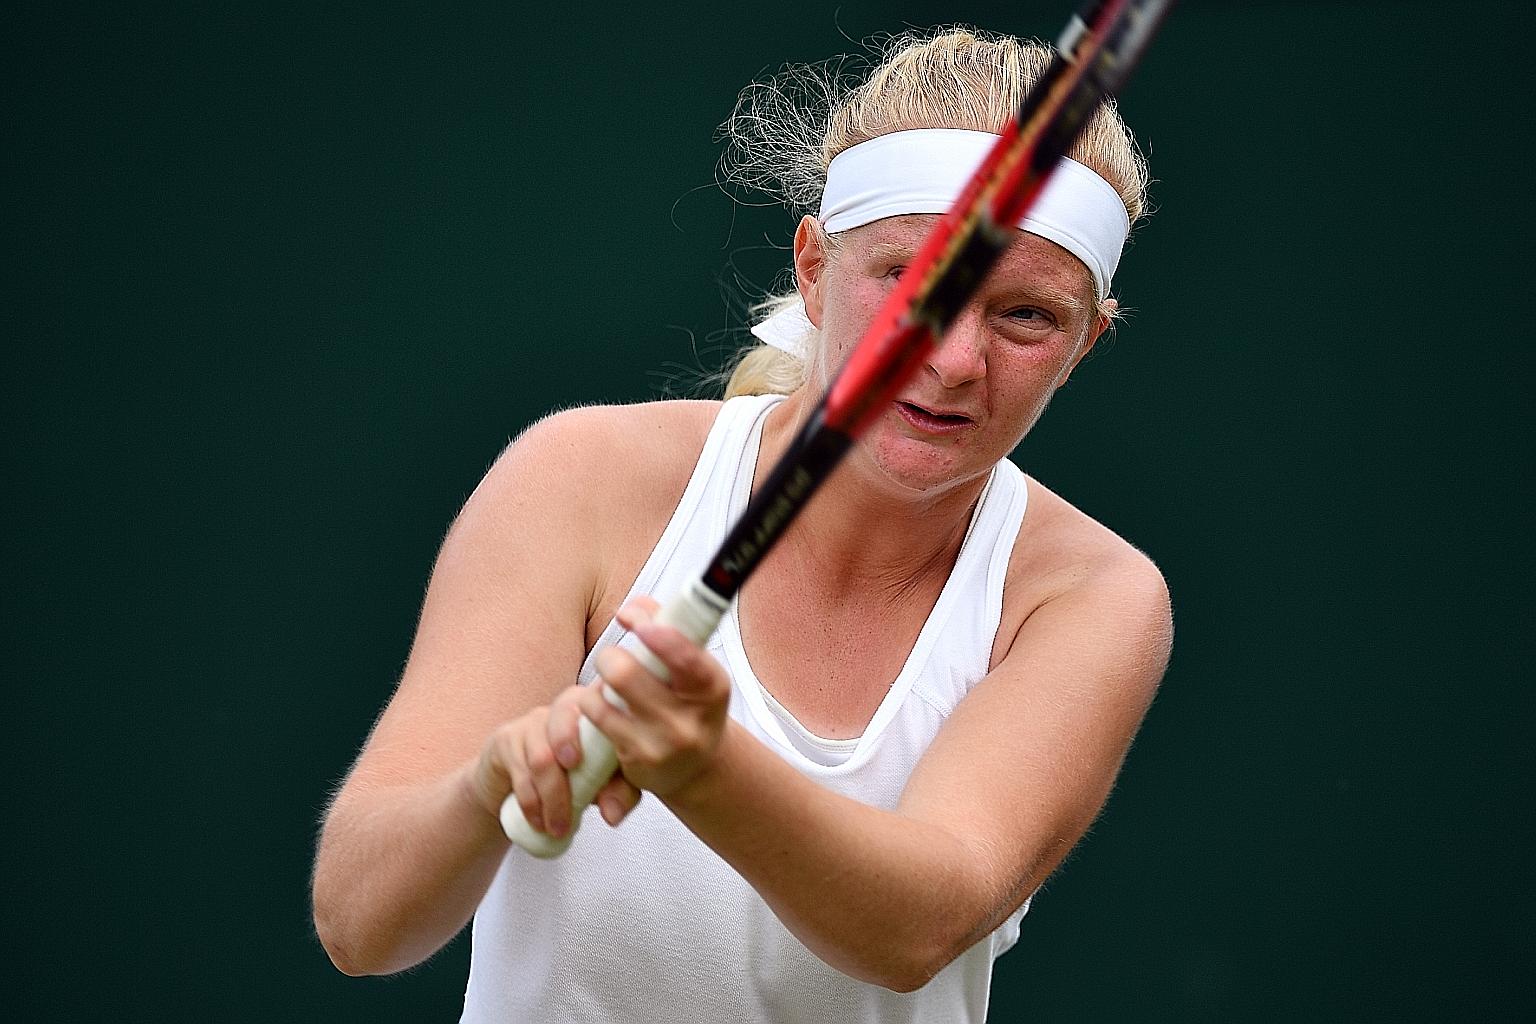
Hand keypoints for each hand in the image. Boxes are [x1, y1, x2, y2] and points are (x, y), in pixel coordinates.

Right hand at [470, 685, 642, 838]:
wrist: (517, 786)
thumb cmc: (571, 777)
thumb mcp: (601, 785)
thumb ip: (617, 793)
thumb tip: (613, 813)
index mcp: (592, 709)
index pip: (597, 695)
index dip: (601, 713)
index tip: (605, 743)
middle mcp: (561, 708)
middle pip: (564, 713)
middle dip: (571, 748)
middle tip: (580, 789)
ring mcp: (531, 722)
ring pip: (542, 755)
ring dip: (553, 798)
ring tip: (559, 828)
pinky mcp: (506, 740)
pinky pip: (520, 771)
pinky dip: (532, 802)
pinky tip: (539, 822)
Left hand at [580, 596, 731, 797]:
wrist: (695, 765)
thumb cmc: (688, 702)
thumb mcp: (693, 667)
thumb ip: (668, 626)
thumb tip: (630, 610)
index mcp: (712, 687)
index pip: (687, 659)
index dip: (660, 637)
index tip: (635, 621)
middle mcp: (689, 720)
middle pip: (625, 674)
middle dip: (610, 656)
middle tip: (614, 658)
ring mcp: (661, 745)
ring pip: (602, 697)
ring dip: (598, 683)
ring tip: (610, 685)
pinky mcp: (636, 761)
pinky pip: (595, 718)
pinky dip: (591, 704)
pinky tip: (605, 707)